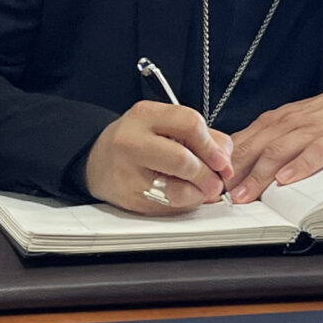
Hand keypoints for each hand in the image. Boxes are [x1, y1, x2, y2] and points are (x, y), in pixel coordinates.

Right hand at [83, 102, 234, 214]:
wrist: (97, 161)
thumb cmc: (136, 140)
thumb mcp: (162, 124)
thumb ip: (199, 135)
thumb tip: (225, 157)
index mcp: (145, 115)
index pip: (190, 124)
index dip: (212, 146)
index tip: (223, 160)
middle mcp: (132, 142)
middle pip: (184, 160)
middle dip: (209, 174)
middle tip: (217, 180)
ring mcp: (128, 173)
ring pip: (177, 190)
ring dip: (199, 194)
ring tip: (203, 190)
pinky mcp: (130, 199)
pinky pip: (168, 207)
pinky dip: (184, 204)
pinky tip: (183, 196)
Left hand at [223, 81, 322, 201]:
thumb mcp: (293, 124)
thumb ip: (268, 141)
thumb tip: (238, 164)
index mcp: (275, 122)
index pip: (241, 142)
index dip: (222, 164)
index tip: (207, 183)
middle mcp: (288, 124)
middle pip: (254, 148)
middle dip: (233, 174)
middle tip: (218, 195)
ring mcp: (311, 132)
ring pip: (278, 152)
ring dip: (259, 175)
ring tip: (245, 195)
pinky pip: (314, 153)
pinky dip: (299, 166)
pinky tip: (288, 179)